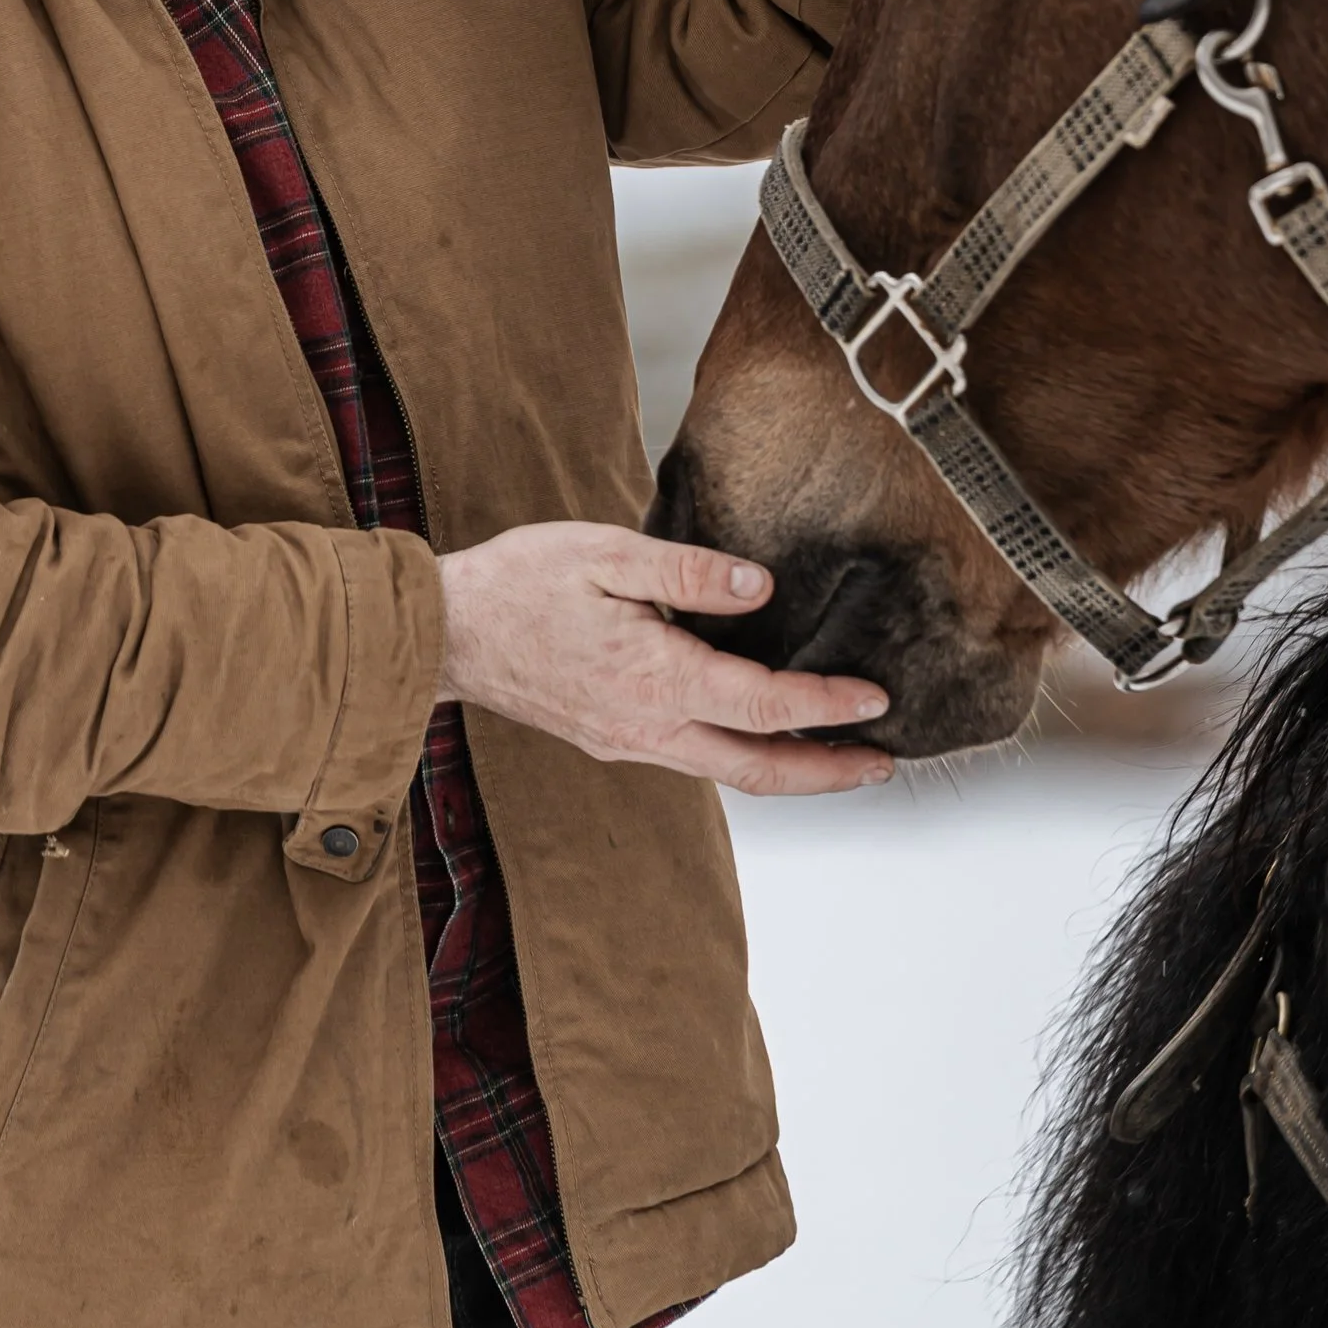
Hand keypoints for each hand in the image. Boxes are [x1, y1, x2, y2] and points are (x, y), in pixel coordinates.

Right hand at [435, 519, 891, 796]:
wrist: (446, 633)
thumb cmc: (518, 584)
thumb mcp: (604, 554)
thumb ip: (686, 570)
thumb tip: (759, 588)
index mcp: (652, 677)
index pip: (763, 705)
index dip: (826, 706)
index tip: (875, 698)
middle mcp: (646, 726)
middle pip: (757, 769)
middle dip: (827, 771)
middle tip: (881, 762)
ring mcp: (627, 741)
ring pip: (727, 772)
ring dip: (790, 769)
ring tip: (837, 753)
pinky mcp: (611, 740)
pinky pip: (694, 759)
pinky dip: (743, 755)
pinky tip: (758, 732)